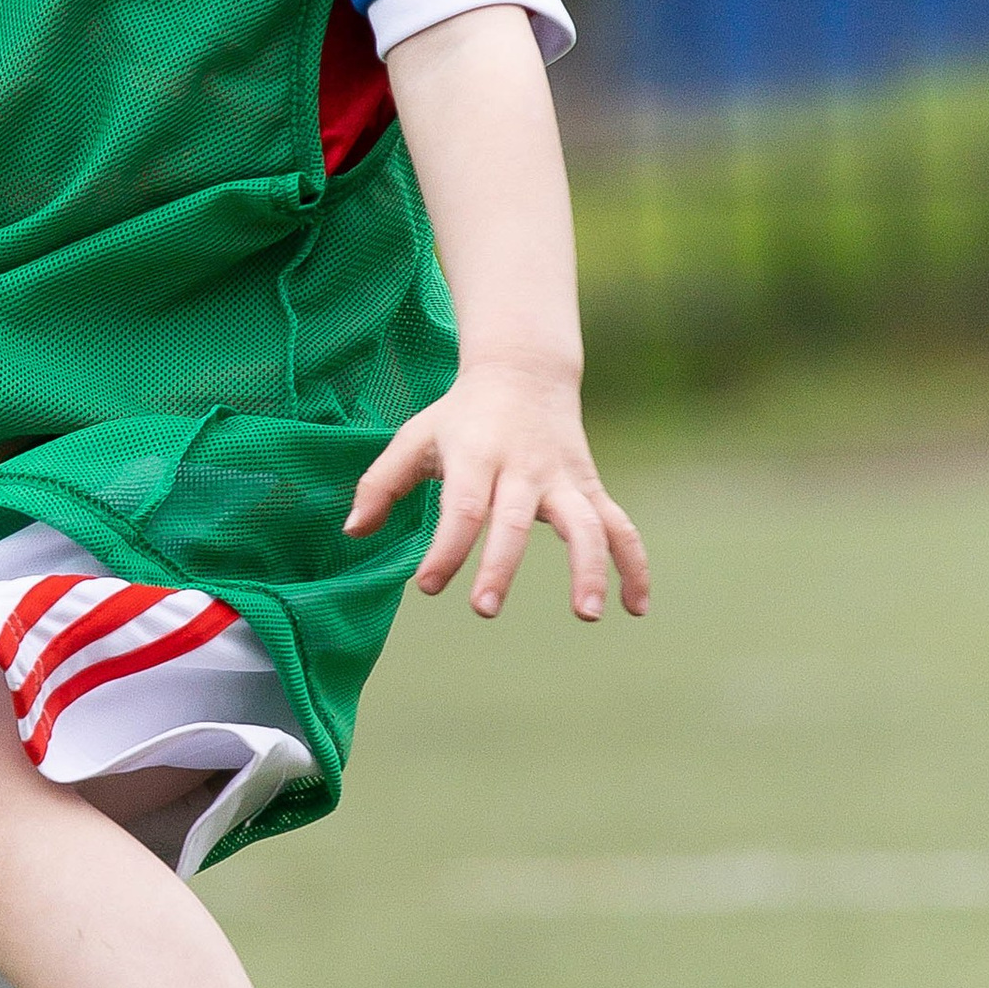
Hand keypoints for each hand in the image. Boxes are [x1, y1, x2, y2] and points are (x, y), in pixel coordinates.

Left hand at [345, 354, 649, 623]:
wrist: (524, 372)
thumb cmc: (459, 416)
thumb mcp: (414, 436)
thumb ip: (380, 484)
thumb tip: (352, 532)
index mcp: (477, 455)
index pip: (463, 506)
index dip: (446, 547)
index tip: (427, 585)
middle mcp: (524, 469)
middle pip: (517, 520)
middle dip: (501, 565)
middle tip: (483, 609)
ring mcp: (563, 480)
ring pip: (586, 524)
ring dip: (590, 568)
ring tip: (586, 615)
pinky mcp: (590, 490)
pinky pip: (621, 528)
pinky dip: (634, 565)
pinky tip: (636, 608)